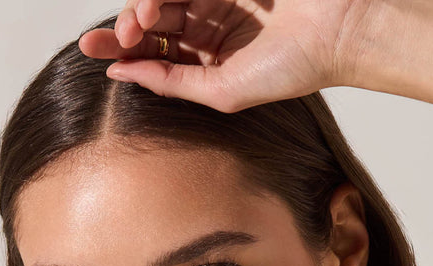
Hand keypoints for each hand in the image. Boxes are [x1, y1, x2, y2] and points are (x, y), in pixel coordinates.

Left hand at [78, 0, 374, 111]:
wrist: (337, 30)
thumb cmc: (293, 68)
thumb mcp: (223, 91)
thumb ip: (172, 83)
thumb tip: (121, 73)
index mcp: (211, 58)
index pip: (157, 51)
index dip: (123, 48)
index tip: (95, 50)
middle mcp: (211, 24)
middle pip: (153, 20)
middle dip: (127, 25)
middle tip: (119, 34)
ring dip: (143, 5)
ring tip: (141, 20)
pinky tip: (155, 6)